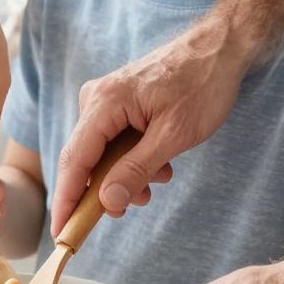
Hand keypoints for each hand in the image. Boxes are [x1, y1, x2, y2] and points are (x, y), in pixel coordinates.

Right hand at [49, 6, 247, 234]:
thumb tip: (107, 202)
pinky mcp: (118, 102)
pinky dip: (131, 158)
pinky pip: (113, 140)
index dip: (67, 201)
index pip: (74, 161)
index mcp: (104, 103)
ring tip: (158, 182)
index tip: (62, 235)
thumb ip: (136, 170)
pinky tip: (159, 165)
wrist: (221, 48)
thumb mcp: (174, 135)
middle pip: (84, 159)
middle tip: (128, 211)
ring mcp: (106, 99)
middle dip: (104, 190)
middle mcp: (96, 99)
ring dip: (125, 175)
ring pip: (102, 153)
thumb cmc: (202, 84)